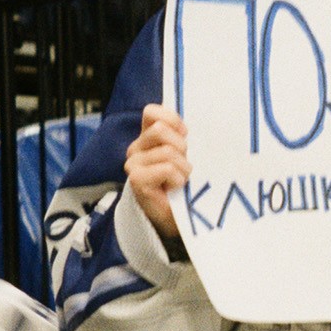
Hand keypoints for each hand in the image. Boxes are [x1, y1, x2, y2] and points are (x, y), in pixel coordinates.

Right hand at [127, 104, 189, 240]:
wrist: (177, 218)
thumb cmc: (185, 184)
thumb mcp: (187, 154)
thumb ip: (183, 136)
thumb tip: (196, 123)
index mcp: (147, 137)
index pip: (151, 112)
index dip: (172, 120)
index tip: (185, 136)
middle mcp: (136, 148)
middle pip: (160, 130)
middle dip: (181, 147)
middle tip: (183, 165)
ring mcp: (133, 164)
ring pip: (167, 151)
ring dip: (183, 167)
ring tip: (181, 180)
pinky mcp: (136, 180)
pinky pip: (166, 168)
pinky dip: (178, 178)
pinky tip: (175, 188)